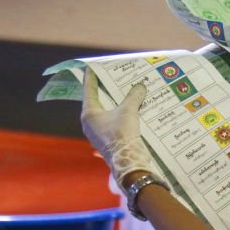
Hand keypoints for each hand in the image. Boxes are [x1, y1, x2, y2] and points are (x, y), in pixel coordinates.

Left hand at [80, 71, 154, 185]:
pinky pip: (110, 122)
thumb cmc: (122, 134)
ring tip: (122, 93)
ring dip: (113, 104)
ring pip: (104, 113)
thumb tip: (140, 86)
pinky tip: (128, 110)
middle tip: (111, 78)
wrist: (127, 161)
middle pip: (96, 101)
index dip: (91, 77)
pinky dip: (118, 114)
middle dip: (105, 90)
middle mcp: (89, 123)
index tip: (91, 67)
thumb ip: (133, 96)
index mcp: (89, 114)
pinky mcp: (106, 140)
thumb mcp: (128, 111)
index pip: (88, 90)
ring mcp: (97, 133)